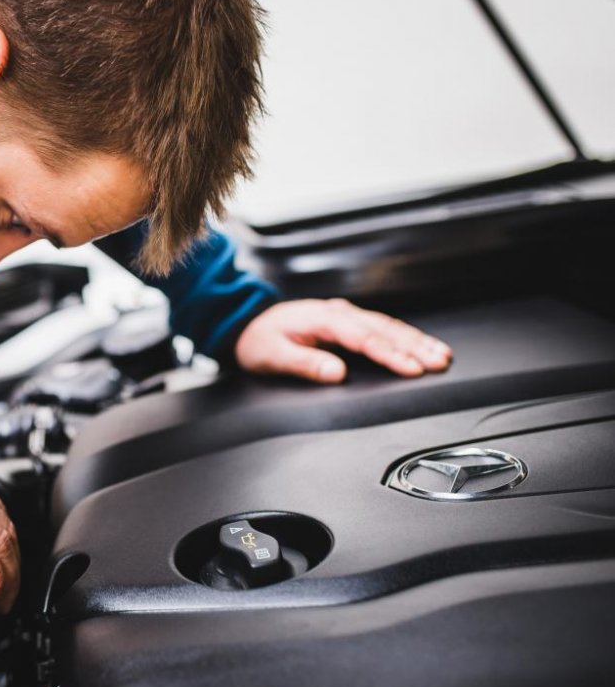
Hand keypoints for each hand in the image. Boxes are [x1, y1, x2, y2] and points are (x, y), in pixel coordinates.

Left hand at [234, 298, 451, 382]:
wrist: (246, 323)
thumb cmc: (258, 340)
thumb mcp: (270, 355)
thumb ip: (303, 363)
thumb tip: (335, 372)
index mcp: (322, 319)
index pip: (363, 338)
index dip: (389, 354)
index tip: (411, 368)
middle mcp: (338, 313)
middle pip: (383, 329)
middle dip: (414, 346)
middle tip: (439, 361)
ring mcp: (345, 316)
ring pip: (387, 326)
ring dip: (415, 340)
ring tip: (440, 355)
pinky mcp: (347, 322)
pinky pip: (381, 327)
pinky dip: (404, 337)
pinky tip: (420, 346)